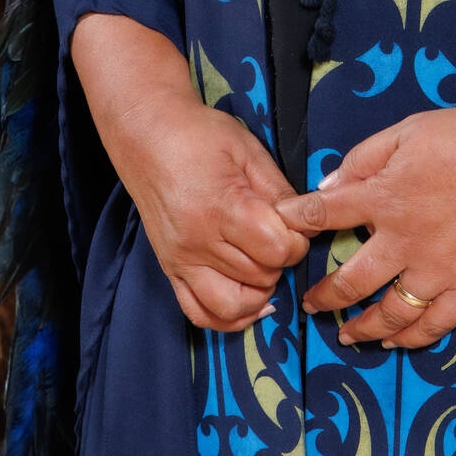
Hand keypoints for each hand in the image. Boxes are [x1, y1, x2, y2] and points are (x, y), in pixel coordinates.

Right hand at [107, 84, 310, 333]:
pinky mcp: (170, 270)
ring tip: (267, 267)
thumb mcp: (248, 150)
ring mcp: (180, 261)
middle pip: (260, 276)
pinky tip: (250, 300)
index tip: (297, 224)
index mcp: (222, 208)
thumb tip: (308, 221)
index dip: (298, 240)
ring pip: (232, 306)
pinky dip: (228, 318)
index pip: (276, 249)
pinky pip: (199, 314)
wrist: (146, 137)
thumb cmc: (200, 136)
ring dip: (260, 293)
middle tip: (283, 238)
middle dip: (282, 262)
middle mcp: (198, 242)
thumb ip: (278, 190)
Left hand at [274, 105, 455, 348]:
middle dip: (324, 295)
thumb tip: (330, 182)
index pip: (323, 215)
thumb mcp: (409, 131)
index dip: (295, 221)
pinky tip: (397, 340)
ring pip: (389, 313)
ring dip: (361, 327)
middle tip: (311, 303)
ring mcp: (437, 270)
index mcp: (384, 198)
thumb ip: (365, 157)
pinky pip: (434, 324)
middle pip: (350, 281)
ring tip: (347, 334)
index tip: (279, 228)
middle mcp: (403, 241)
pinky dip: (411, 337)